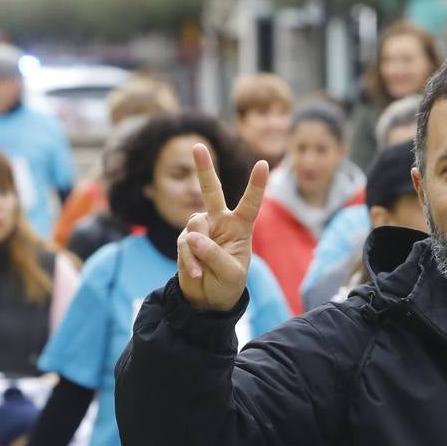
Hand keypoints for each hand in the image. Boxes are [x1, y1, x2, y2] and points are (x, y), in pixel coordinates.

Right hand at [176, 143, 268, 312]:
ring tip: (203, 270)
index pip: (250, 203)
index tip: (262, 164)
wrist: (208, 299)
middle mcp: (220, 221)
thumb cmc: (228, 284)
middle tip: (197, 146)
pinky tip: (196, 273)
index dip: (256, 185)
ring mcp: (200, 229)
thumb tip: (191, 237)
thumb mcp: (230, 273)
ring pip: (193, 227)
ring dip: (197, 250)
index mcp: (241, 226)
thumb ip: (213, 254)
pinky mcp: (184, 240)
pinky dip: (189, 261)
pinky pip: (184, 245)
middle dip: (203, 168)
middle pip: (210, 191)